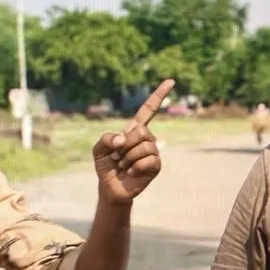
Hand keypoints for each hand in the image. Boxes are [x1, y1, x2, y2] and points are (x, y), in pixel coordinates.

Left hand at [92, 79, 174, 205]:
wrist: (110, 187)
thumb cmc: (106, 166)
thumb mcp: (98, 149)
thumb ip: (106, 138)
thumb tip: (123, 139)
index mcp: (133, 130)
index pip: (148, 110)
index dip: (159, 96)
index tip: (171, 81)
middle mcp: (146, 138)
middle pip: (141, 130)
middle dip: (125, 145)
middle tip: (118, 156)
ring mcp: (153, 152)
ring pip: (145, 146)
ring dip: (129, 158)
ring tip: (124, 165)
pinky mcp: (155, 166)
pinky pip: (149, 160)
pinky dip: (136, 166)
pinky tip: (131, 172)